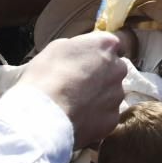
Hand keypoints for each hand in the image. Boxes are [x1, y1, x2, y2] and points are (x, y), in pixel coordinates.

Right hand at [17, 32, 126, 148]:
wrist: (44, 114)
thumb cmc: (46, 75)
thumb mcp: (57, 47)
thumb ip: (78, 47)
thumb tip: (82, 53)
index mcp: (106, 45)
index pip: (114, 43)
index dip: (100, 52)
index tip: (89, 59)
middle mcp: (118, 68)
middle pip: (115, 69)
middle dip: (102, 74)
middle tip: (80, 83)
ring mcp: (117, 95)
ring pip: (112, 93)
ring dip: (99, 96)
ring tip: (76, 104)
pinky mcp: (113, 119)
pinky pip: (106, 115)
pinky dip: (95, 116)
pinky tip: (78, 118)